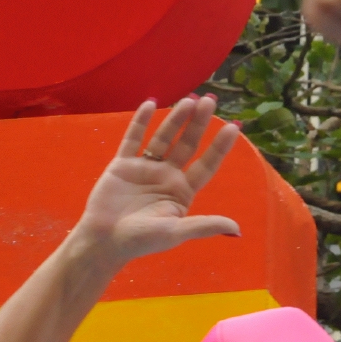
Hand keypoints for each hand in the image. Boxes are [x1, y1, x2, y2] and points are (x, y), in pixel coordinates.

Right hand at [69, 96, 241, 267]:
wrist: (103, 241)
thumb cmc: (141, 240)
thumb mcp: (175, 233)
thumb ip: (203, 226)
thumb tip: (237, 229)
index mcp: (181, 191)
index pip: (205, 165)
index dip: (219, 147)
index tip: (233, 127)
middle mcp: (166, 176)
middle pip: (187, 145)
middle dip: (198, 124)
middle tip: (209, 100)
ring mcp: (144, 168)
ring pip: (163, 138)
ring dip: (175, 119)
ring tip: (188, 100)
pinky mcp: (122, 164)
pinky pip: (133, 139)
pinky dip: (141, 122)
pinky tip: (151, 104)